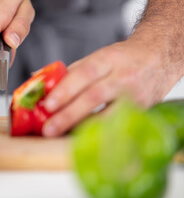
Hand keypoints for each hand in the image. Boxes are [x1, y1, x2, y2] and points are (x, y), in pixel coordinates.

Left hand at [42, 36, 181, 136]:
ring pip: (109, 114)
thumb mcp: (98, 57)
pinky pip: (118, 125)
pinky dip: (100, 133)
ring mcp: (135, 95)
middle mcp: (123, 76)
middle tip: (49, 128)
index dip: (65, 90)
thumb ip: (70, 72)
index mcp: (108, 59)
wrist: (158, 58)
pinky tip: (84, 140)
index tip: (47, 104)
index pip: (84, 73)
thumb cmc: (122, 59)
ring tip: (63, 136)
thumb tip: (38, 82)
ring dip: (84, 127)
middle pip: (94, 96)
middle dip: (69, 114)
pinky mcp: (143, 111)